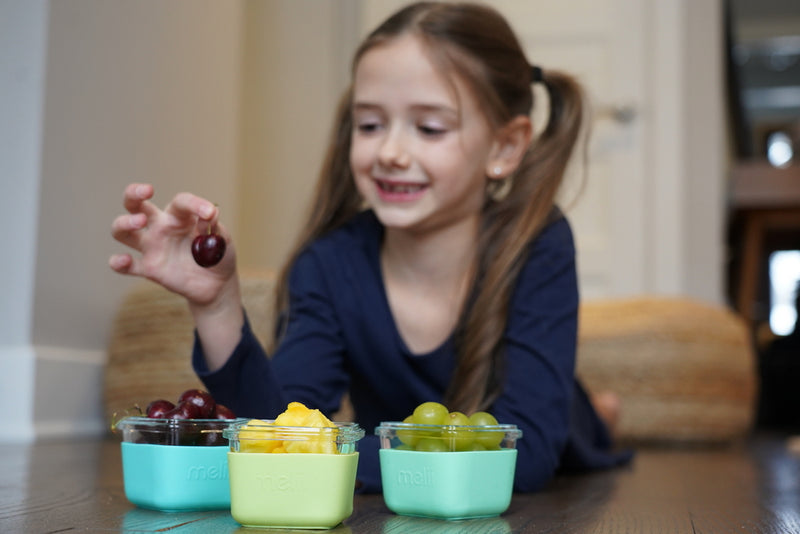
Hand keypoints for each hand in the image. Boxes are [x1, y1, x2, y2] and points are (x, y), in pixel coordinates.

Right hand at [109, 183, 236, 305]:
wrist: (218, 284)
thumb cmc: (218, 254)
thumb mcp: (222, 239)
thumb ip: (215, 227)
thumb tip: (211, 213)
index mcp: (180, 216)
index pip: (180, 202)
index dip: (194, 204)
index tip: (210, 214)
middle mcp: (161, 227)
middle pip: (136, 205)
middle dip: (134, 194)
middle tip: (146, 191)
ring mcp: (152, 247)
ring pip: (123, 231)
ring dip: (124, 223)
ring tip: (140, 222)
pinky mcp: (149, 269)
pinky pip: (127, 266)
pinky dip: (119, 263)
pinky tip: (123, 260)